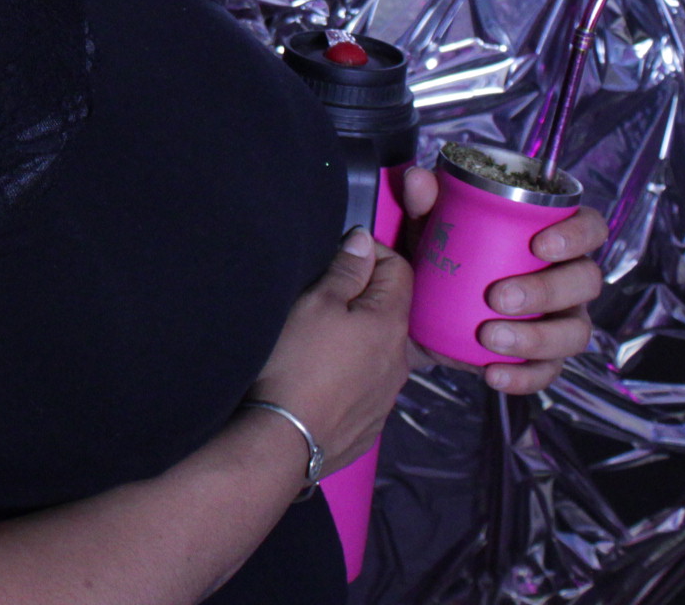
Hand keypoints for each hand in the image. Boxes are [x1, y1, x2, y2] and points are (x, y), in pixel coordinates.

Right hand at [251, 229, 410, 471]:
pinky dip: (349, 372)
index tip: (340, 256)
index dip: (371, 254)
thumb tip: (364, 242)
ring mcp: (387, 396)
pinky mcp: (369, 422)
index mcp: (391, 324)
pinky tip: (319, 376)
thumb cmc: (296, 364)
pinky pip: (367, 384)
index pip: (400, 269)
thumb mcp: (315, 303)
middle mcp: (400, 360)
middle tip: (320, 296)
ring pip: (378, 350)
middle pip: (390, 311)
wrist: (284, 441)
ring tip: (316, 340)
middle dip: (362, 297)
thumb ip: (345, 271)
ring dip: (356, 337)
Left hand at [398, 166, 608, 393]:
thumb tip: (419, 178)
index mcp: (553, 238)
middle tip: (499, 296)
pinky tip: (494, 374)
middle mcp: (567, 279)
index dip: (576, 235)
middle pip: (585, 281)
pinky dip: (523, 376)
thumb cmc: (447, 257)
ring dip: (536, 338)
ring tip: (491, 337)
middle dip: (547, 290)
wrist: (421, 310)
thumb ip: (427, 204)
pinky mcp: (543, 358)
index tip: (540, 245)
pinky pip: (547, 372)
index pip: (590, 228)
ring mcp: (561, 320)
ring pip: (574, 331)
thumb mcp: (432, 229)